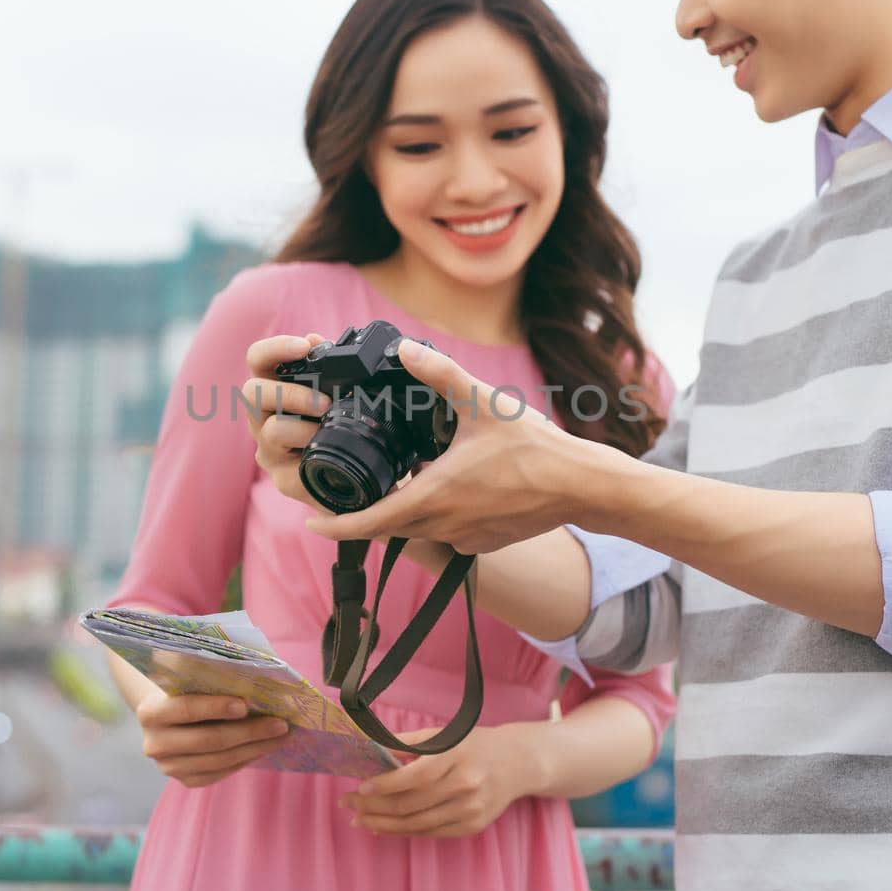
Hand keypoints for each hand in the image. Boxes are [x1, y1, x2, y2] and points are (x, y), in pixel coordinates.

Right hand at [135, 690, 289, 787]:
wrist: (166, 716)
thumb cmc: (187, 689)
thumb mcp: (190, 680)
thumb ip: (212, 680)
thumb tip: (259, 682)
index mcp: (150, 712)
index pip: (185, 709)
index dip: (216, 707)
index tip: (246, 704)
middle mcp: (155, 744)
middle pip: (208, 740)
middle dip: (249, 731)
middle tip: (280, 723)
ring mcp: (168, 767)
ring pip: (219, 760)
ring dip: (255, 748)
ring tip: (281, 736)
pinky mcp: (185, 780)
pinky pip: (220, 773)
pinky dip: (245, 760)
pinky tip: (264, 748)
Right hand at [241, 333, 333, 512]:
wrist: (359, 474)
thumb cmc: (342, 425)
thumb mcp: (338, 392)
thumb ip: (326, 367)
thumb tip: (319, 340)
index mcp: (274, 389)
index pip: (258, 359)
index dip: (275, 348)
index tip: (304, 345)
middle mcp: (264, 418)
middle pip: (251, 393)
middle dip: (290, 393)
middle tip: (324, 402)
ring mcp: (270, 450)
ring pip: (269, 430)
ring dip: (302, 427)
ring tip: (328, 430)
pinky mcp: (284, 480)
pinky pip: (289, 469)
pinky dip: (312, 459)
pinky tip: (329, 455)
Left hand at [305, 340, 599, 553]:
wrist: (580, 486)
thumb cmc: (533, 447)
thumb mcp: (482, 402)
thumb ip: (439, 373)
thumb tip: (402, 348)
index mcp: (433, 496)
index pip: (368, 523)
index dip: (335, 525)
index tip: (311, 521)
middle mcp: (444, 526)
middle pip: (388, 527)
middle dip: (366, 512)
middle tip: (349, 488)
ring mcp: (464, 539)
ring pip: (418, 529)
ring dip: (403, 509)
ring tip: (402, 477)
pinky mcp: (483, 543)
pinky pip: (447, 532)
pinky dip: (436, 514)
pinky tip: (447, 486)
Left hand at [339, 724, 537, 836]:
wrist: (517, 763)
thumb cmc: (473, 744)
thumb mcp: (443, 734)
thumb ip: (406, 742)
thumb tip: (367, 747)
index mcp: (457, 756)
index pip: (415, 776)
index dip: (385, 785)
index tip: (359, 788)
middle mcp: (465, 785)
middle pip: (411, 804)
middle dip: (374, 807)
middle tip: (348, 805)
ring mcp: (471, 809)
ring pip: (417, 824)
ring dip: (383, 824)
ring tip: (359, 820)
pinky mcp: (473, 826)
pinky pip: (431, 833)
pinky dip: (404, 831)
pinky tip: (384, 827)